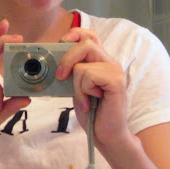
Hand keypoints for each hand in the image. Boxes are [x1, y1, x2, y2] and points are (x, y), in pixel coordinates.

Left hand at [57, 28, 132, 147]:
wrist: (105, 135)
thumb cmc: (91, 111)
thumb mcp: (76, 86)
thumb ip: (71, 71)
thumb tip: (53, 59)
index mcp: (101, 61)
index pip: (90, 35)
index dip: (75, 34)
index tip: (60, 43)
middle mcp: (110, 62)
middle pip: (85, 43)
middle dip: (67, 59)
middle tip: (60, 77)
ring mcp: (114, 71)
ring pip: (82, 65)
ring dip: (76, 85)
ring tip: (83, 99)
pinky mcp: (116, 81)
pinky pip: (89, 76)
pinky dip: (83, 91)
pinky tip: (90, 102)